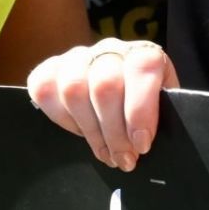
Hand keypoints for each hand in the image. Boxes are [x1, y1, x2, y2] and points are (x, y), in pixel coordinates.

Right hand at [26, 39, 178, 170]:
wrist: (122, 93)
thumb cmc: (146, 107)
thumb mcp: (164, 109)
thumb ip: (161, 118)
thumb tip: (145, 144)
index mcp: (144, 54)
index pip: (142, 69)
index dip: (140, 111)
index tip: (142, 145)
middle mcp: (110, 50)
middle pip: (105, 86)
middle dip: (114, 132)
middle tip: (124, 159)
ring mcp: (78, 57)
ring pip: (74, 90)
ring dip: (90, 132)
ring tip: (105, 153)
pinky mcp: (51, 69)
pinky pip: (44, 91)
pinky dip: (61, 119)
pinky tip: (79, 132)